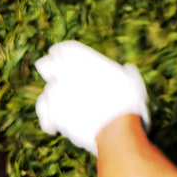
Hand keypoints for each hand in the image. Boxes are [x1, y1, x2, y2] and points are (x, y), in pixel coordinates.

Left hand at [35, 41, 149, 155]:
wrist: (117, 127)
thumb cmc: (128, 102)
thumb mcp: (131, 80)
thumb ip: (123, 72)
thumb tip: (127, 69)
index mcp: (81, 58)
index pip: (62, 49)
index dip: (63, 56)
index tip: (67, 62)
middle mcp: (63, 71)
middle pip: (44, 65)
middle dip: (50, 71)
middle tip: (60, 79)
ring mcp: (55, 93)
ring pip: (46, 93)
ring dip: (55, 100)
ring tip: (69, 109)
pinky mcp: (52, 114)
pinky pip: (44, 116)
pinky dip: (49, 121)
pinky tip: (55, 128)